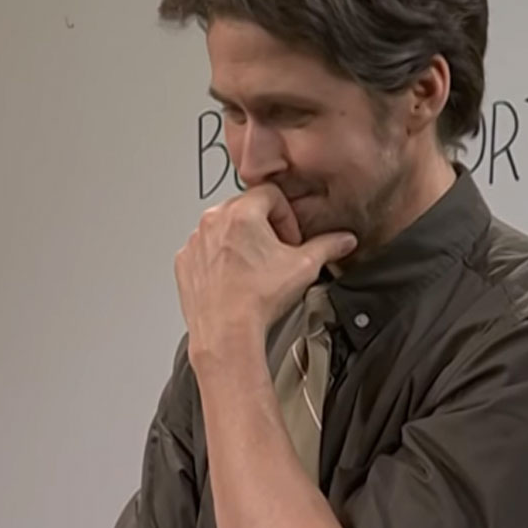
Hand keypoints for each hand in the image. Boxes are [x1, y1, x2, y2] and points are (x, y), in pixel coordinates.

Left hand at [174, 185, 356, 359]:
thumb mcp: (304, 267)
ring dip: (241, 242)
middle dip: (265, 227)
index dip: (288, 216)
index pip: (271, 194)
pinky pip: (204, 250)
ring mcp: (195, 242)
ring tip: (256, 269)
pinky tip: (235, 279)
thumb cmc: (256, 301)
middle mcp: (212, 222)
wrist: (226, 333)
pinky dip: (219, 259)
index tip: (291, 238)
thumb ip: (327, 246)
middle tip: (277, 254)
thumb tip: (342, 241)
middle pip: (246, 208)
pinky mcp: (185, 262)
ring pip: (223, 229)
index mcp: (241, 213)